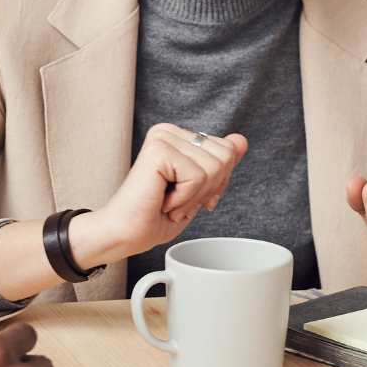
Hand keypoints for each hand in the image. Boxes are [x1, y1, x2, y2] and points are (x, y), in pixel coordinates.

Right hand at [67, 124, 249, 270]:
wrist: (124, 234)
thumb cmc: (154, 217)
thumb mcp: (200, 190)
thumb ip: (221, 163)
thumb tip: (241, 140)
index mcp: (178, 137)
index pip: (228, 151)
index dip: (217, 182)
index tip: (190, 196)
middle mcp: (169, 132)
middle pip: (226, 156)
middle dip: (208, 189)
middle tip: (178, 201)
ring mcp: (163, 138)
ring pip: (214, 167)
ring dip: (194, 196)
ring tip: (170, 202)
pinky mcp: (158, 150)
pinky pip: (197, 176)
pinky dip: (185, 198)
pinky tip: (163, 200)